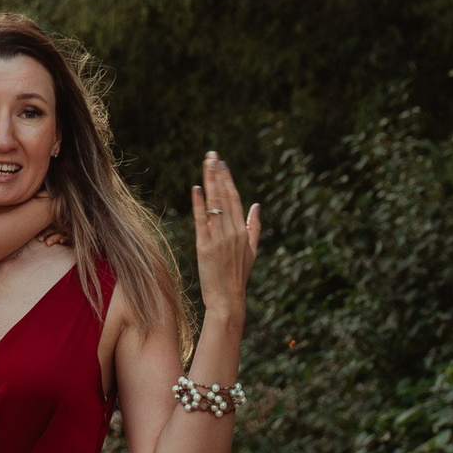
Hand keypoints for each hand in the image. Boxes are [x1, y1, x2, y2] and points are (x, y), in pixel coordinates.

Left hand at [190, 153, 260, 318]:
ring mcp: (218, 239)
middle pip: (224, 197)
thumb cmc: (239, 275)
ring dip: (209, 182)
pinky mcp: (205, 247)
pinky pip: (202, 221)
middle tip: (212, 155)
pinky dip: (199, 204)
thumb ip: (255, 226)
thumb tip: (257, 205)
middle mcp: (232, 232)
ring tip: (205, 164)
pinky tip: (195, 189)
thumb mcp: (252, 250)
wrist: (228, 298)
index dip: (228, 180)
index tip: (222, 163)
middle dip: (217, 174)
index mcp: (242, 231)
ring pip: (214, 204)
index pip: (235, 199)